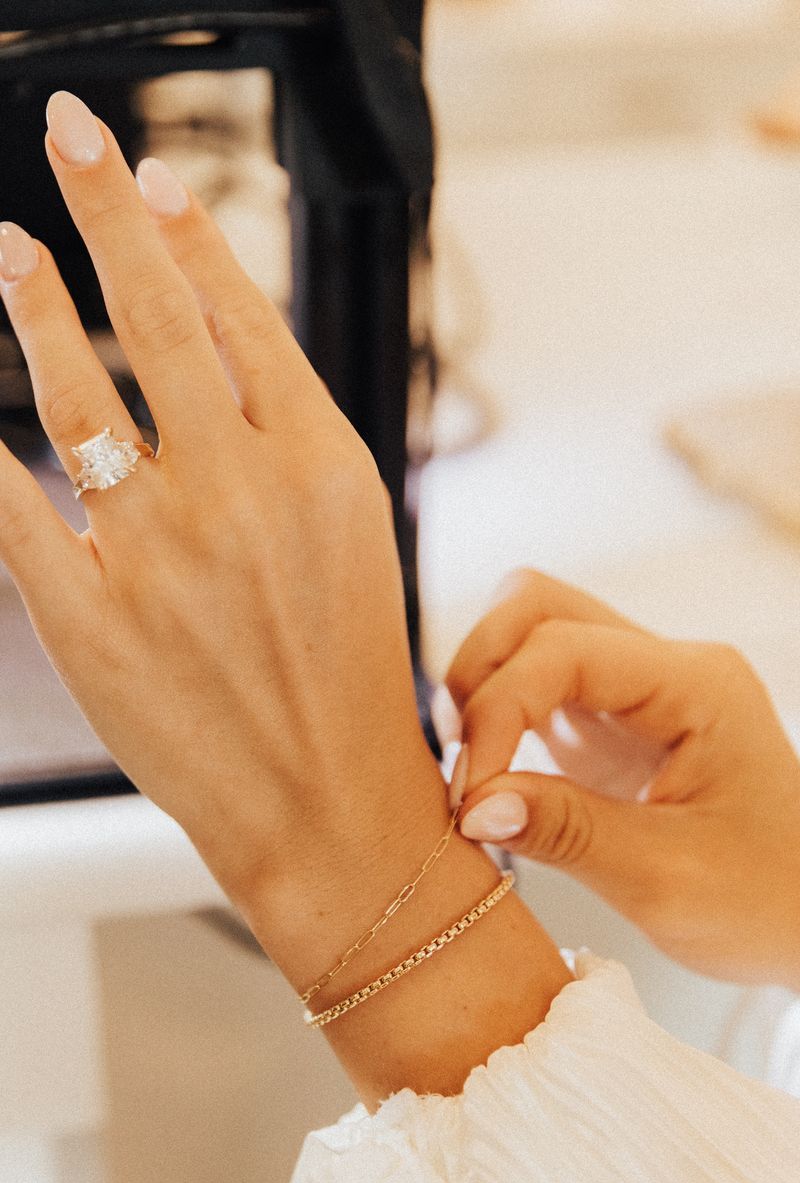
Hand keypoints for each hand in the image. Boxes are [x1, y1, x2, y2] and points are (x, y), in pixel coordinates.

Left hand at [0, 92, 430, 902]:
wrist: (331, 809)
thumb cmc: (353, 678)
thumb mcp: (354, 536)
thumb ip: (288, 438)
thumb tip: (212, 345)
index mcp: (323, 467)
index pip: (243, 318)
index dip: (192, 239)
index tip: (155, 181)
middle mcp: (240, 494)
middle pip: (158, 320)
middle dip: (109, 212)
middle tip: (77, 138)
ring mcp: (158, 553)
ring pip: (78, 395)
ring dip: (36, 306)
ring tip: (13, 250)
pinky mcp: (90, 618)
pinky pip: (15, 506)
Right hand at [442, 569, 799, 988]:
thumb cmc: (765, 900)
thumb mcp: (668, 881)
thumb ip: (567, 833)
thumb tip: (472, 807)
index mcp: (696, 685)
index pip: (563, 648)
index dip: (498, 708)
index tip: (469, 795)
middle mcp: (664, 665)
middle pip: (536, 604)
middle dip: (479, 672)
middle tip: (463, 764)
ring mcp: (635, 686)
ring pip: (529, 629)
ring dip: (483, 683)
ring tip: (473, 766)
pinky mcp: (610, 717)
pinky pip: (536, 679)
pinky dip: (496, 712)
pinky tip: (490, 771)